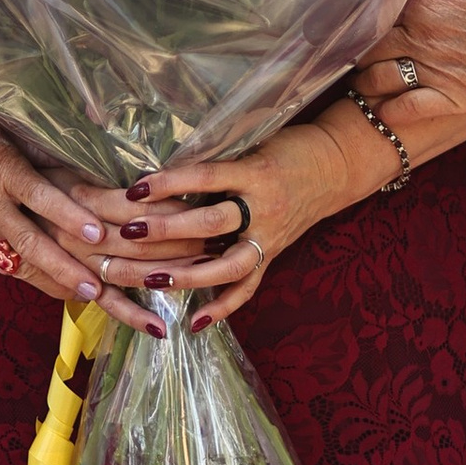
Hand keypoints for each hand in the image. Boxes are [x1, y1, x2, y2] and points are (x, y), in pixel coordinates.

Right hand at [0, 106, 154, 327]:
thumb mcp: (5, 135)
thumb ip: (42, 158)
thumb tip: (85, 173)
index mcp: (1, 169)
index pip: (39, 197)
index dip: (69, 215)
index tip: (98, 232)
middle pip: (30, 241)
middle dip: (65, 267)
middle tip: (95, 288)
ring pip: (18, 261)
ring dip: (52, 280)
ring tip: (83, 296)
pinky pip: (2, 263)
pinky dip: (30, 277)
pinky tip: (55, 289)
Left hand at [74, 121, 356, 327]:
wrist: (337, 165)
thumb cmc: (286, 146)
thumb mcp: (251, 142)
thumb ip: (214, 157)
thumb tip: (158, 161)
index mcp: (254, 172)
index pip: (205, 178)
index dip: (169, 183)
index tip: (134, 188)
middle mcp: (263, 207)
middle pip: (211, 223)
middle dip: (167, 229)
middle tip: (128, 233)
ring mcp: (270, 236)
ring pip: (228, 264)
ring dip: (188, 274)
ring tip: (151, 280)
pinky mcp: (273, 255)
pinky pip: (248, 287)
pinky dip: (222, 307)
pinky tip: (194, 322)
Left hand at [354, 0, 465, 128]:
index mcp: (421, 2)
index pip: (373, 14)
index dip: (362, 23)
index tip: (355, 27)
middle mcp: (419, 37)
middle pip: (368, 49)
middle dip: (358, 54)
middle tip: (355, 58)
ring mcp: (433, 71)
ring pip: (378, 81)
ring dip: (367, 84)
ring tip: (365, 85)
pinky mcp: (451, 99)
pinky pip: (406, 110)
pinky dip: (390, 112)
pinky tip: (387, 110)